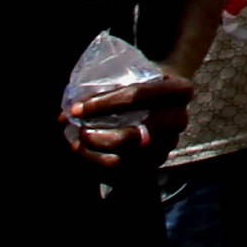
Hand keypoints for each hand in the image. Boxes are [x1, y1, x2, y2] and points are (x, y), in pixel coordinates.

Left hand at [62, 71, 194, 176]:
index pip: (138, 96)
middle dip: (100, 137)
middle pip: (134, 136)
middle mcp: (179, 120)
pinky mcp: (158, 162)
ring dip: (97, 154)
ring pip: (127, 159)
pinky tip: (87, 154)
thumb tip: (66, 114)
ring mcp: (170, 144)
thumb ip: (102, 88)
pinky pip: (125, 172)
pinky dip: (101, 165)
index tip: (76, 109)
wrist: (166, 96)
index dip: (103, 104)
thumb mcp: (132, 74)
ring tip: (79, 143)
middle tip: (80, 130)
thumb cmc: (143, 81)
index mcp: (179, 91)